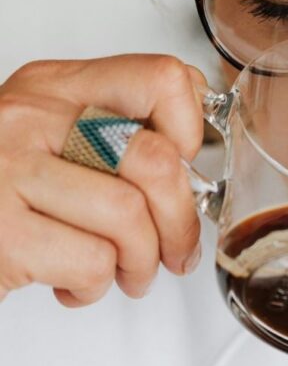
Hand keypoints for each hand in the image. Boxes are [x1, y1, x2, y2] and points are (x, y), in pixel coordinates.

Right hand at [0, 55, 205, 306]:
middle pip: (155, 160)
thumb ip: (109, 129)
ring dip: (142, 262)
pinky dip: (96, 286)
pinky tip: (75, 284)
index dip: (191, 129)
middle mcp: (31, 117)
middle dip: (181, 220)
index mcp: (56, 84)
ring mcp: (9, 172)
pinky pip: (89, 261)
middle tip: (175, 249)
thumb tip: (190, 161)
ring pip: (128, 216)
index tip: (185, 166)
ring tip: (126, 273)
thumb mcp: (46, 131)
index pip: (162, 79)